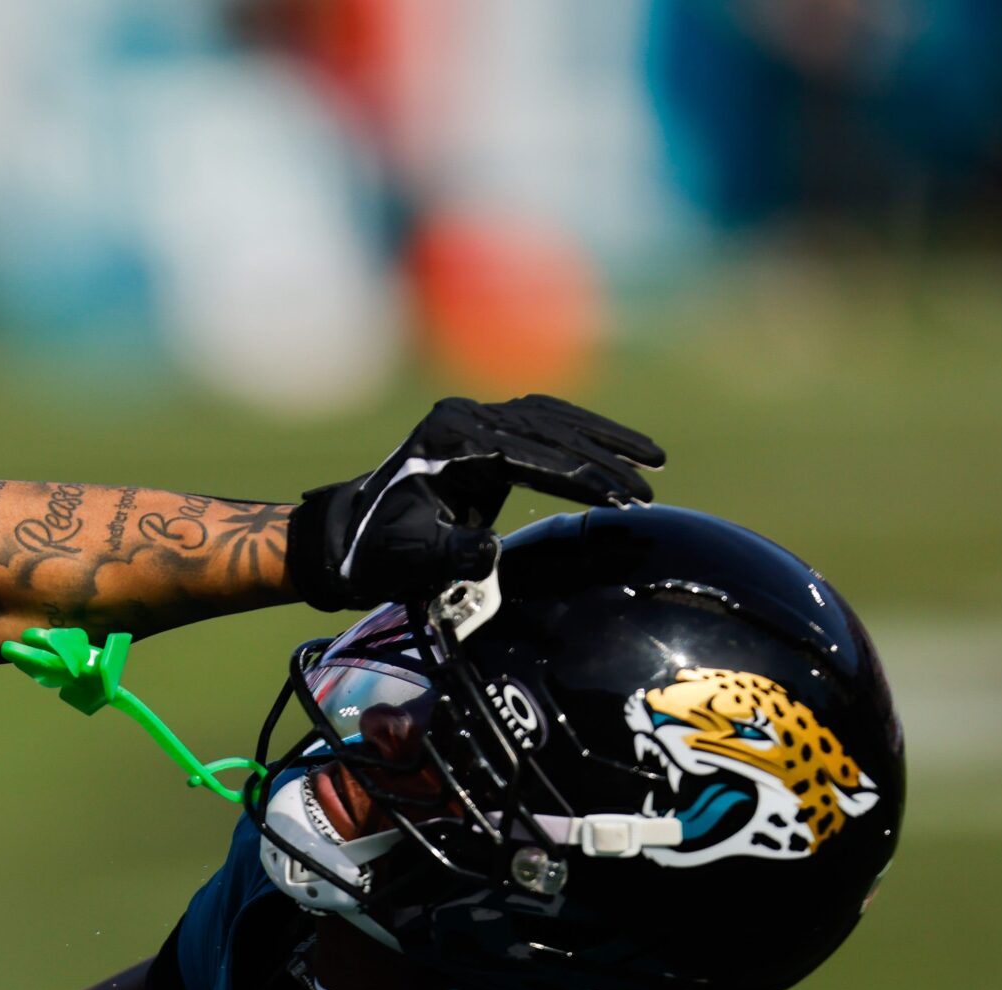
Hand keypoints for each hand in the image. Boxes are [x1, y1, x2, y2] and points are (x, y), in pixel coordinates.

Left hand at [288, 395, 663, 610]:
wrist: (348, 539)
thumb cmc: (377, 554)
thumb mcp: (410, 560)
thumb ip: (449, 554)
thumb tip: (488, 550)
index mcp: (448, 440)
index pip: (529, 452)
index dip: (578, 476)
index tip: (620, 495)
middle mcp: (463, 417)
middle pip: (549, 427)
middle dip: (602, 457)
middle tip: (647, 487)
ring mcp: (472, 419)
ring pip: (552, 416)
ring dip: (603, 436)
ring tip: (653, 460)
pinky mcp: (483, 431)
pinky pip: (543, 422)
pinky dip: (581, 434)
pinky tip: (618, 449)